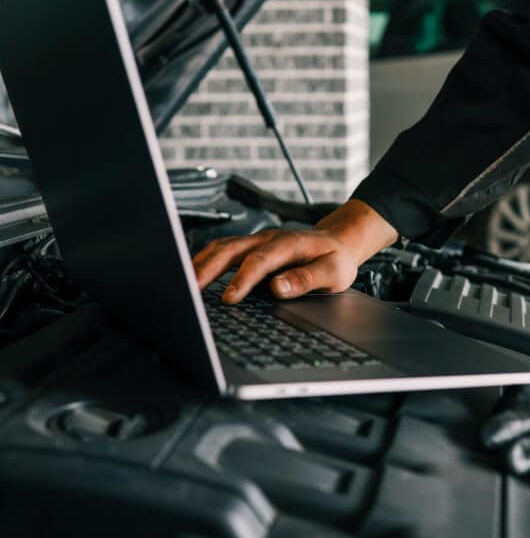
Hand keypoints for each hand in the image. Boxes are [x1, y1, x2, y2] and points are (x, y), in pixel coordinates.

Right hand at [192, 199, 398, 303]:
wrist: (339, 240)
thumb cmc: (335, 259)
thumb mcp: (333, 273)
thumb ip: (307, 279)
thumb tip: (278, 288)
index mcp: (288, 244)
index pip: (259, 261)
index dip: (242, 279)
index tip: (229, 298)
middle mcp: (267, 240)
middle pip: (229, 249)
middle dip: (207, 269)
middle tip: (189, 291)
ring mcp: (256, 242)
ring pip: (220, 248)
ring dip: (200, 264)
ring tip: (183, 286)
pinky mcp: (249, 249)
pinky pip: (222, 251)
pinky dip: (204, 262)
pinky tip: (193, 278)